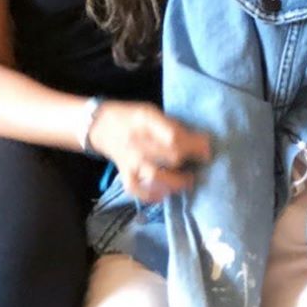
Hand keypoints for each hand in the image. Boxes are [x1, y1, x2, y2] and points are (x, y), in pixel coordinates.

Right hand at [87, 101, 209, 202]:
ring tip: (188, 180)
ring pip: (155, 175)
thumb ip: (170, 125)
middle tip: (203, 160)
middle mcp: (137, 142)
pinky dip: (152, 195)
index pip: (173, 135)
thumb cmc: (131, 116)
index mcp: (145, 121)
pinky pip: (138, 190)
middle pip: (169, 156)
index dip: (193, 143)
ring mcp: (129, 160)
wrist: (100, 125)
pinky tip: (165, 195)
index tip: (207, 146)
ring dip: (176, 180)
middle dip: (190, 159)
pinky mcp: (124, 174)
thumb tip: (196, 140)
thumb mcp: (151, 110)